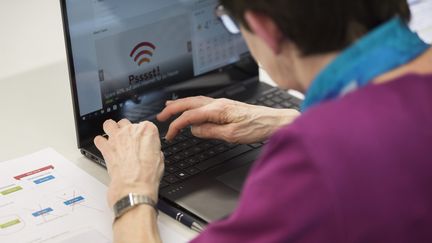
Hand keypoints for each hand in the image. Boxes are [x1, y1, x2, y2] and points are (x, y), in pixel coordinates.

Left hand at [94, 119, 163, 206]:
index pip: (145, 125)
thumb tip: (150, 151)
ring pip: (109, 124)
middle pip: (126, 122)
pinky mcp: (106, 147)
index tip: (143, 141)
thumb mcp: (160, 159)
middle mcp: (131, 130)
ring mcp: (117, 137)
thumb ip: (153, 149)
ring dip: (111, 130)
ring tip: (114, 138)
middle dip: (126, 130)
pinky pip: (98, 139)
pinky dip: (100, 143)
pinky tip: (105, 148)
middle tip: (128, 141)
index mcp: (147, 130)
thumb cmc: (147, 175)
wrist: (134, 187)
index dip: (143, 134)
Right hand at [157, 96, 299, 143]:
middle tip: (160, 117)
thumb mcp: (232, 135)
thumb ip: (210, 132)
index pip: (190, 115)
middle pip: (189, 102)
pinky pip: (203, 103)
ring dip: (181, 105)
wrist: (274, 121)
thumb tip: (195, 130)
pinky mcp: (227, 106)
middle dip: (172, 109)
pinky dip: (192, 106)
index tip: (169, 135)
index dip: (176, 125)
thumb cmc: (257, 127)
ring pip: (195, 101)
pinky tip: (191, 109)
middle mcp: (218, 103)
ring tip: (169, 108)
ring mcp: (222, 103)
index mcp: (218, 109)